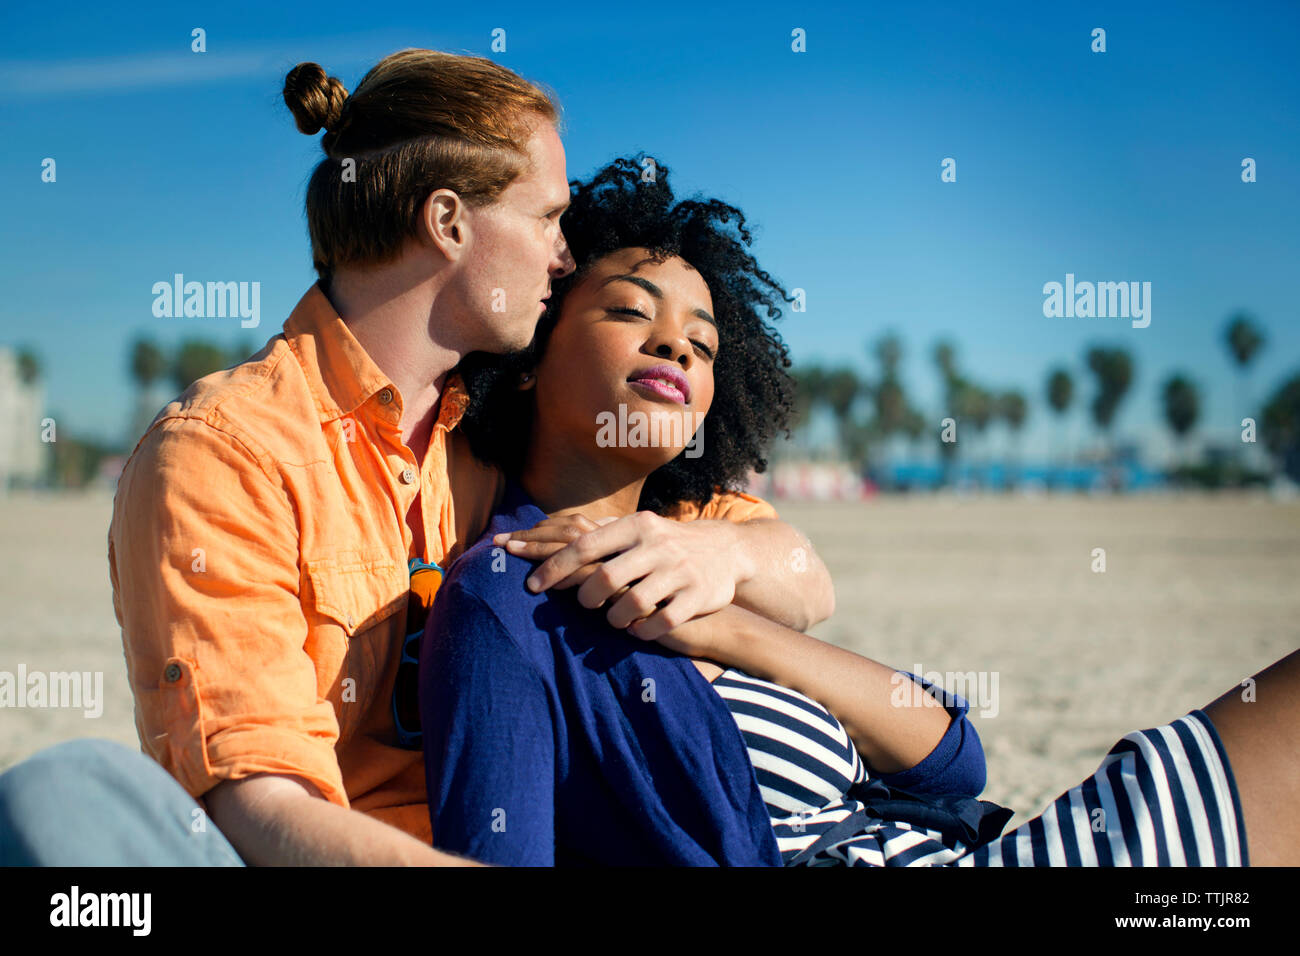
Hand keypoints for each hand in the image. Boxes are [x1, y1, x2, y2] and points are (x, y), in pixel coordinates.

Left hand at [493, 511, 740, 639]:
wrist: (726, 551)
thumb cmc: (666, 543)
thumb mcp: (637, 528)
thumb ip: (598, 532)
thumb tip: (542, 530)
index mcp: (637, 525)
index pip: (585, 545)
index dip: (554, 567)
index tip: (531, 584)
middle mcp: (658, 545)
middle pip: (605, 578)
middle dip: (586, 597)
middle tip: (584, 604)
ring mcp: (679, 571)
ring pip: (632, 604)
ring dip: (614, 619)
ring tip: (614, 620)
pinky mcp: (697, 597)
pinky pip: (661, 623)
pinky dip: (643, 631)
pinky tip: (638, 630)